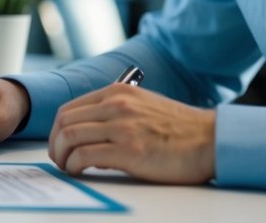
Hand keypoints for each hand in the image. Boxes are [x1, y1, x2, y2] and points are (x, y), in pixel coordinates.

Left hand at [48, 83, 215, 183]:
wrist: (211, 140)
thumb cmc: (180, 129)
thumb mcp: (143, 107)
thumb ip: (115, 114)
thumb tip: (89, 139)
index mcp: (118, 93)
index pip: (70, 108)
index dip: (57, 129)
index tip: (59, 144)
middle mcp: (116, 105)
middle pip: (64, 122)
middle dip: (55, 144)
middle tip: (59, 159)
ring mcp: (122, 127)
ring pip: (69, 137)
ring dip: (61, 156)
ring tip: (67, 168)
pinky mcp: (129, 151)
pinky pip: (84, 156)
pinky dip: (74, 166)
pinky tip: (79, 172)